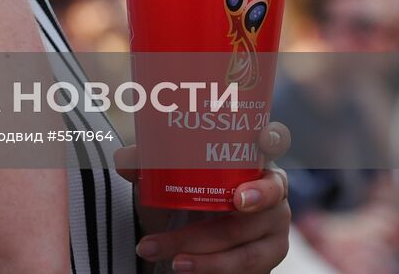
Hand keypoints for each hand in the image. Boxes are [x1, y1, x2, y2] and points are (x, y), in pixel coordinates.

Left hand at [116, 122, 292, 272]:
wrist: (190, 236)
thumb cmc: (187, 194)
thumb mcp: (166, 177)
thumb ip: (147, 164)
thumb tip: (124, 160)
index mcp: (251, 160)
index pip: (273, 142)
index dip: (273, 139)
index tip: (261, 141)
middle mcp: (272, 192)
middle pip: (251, 204)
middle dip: (214, 220)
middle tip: (193, 215)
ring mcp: (274, 228)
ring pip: (244, 245)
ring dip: (206, 256)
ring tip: (174, 259)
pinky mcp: (268, 258)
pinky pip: (245, 267)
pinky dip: (212, 268)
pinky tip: (184, 267)